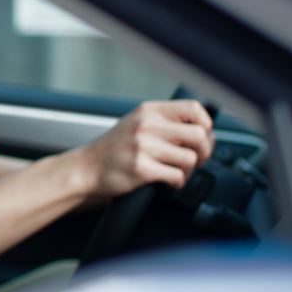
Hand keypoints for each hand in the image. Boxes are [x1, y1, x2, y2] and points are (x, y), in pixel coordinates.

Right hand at [76, 99, 213, 196]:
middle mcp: (146, 125)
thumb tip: (202, 130)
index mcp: (149, 111)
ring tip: (176, 171)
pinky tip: (167, 181)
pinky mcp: (141, 169)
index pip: (194, 109)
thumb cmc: (114, 149)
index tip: (202, 137)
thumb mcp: (136, 123)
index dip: (206, 125)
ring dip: (189, 170)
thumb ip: (164, 121)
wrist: (86, 169)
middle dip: (203, 152)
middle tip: (195, 160)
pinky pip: (177, 176)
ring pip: (190, 158)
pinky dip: (177, 182)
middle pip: (198, 135)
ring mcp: (143, 146)